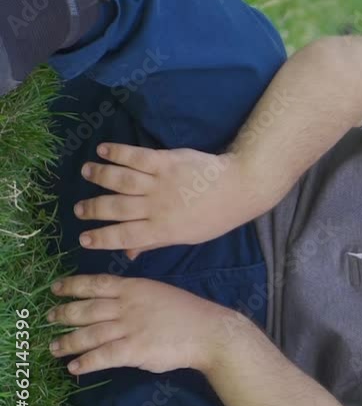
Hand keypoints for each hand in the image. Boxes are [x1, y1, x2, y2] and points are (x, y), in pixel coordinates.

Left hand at [46, 274, 247, 374]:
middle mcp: (127, 305)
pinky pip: (103, 356)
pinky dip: (86, 362)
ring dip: (67, 342)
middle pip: (86, 309)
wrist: (210, 332)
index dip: (72, 286)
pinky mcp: (134, 350)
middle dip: (64, 314)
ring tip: (54, 348)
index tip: (56, 289)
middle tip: (49, 319)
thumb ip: (137, 297)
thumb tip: (116, 303)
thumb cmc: (189, 313)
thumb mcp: (160, 293)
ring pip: (89, 334)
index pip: (95, 284)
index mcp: (134, 288)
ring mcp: (130, 328)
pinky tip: (74, 368)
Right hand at [75, 143, 269, 259]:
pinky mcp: (167, 161)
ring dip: (100, 176)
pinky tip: (103, 150)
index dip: (101, 238)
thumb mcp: (187, 237)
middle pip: (116, 209)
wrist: (239, 188)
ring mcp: (161, 183)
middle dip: (93, 210)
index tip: (83, 239)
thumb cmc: (213, 216)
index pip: (124, 237)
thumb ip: (155, 242)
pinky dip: (117, 152)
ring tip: (86, 173)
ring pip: (121, 180)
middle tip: (78, 209)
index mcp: (163, 230)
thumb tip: (128, 255)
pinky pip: (136, 157)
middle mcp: (158, 207)